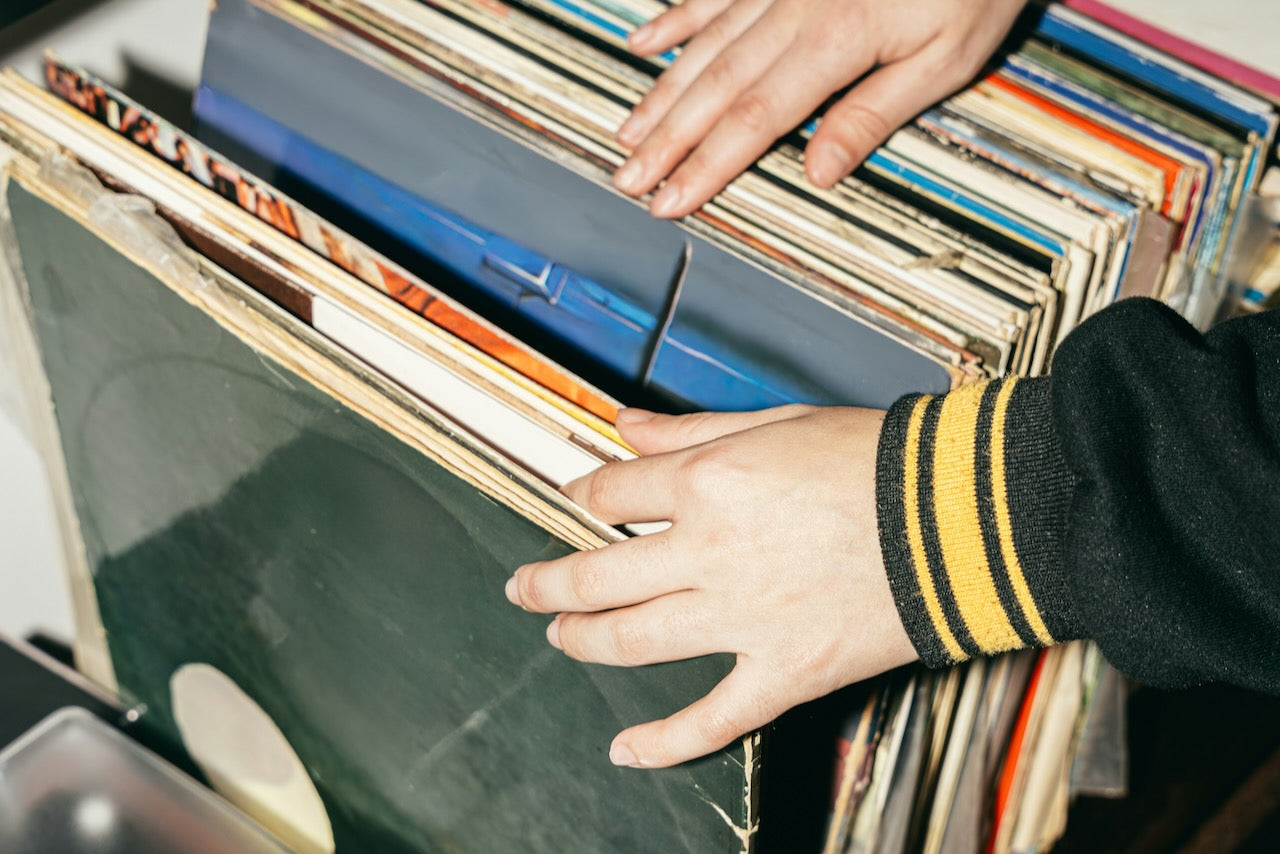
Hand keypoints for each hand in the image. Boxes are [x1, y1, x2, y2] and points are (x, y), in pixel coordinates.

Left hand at [505, 405, 918, 767]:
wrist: (965, 518)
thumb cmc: (879, 461)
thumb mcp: (776, 422)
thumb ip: (688, 430)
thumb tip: (624, 424)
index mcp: (707, 483)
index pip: (612, 493)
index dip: (584, 495)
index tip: (577, 499)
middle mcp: (710, 553)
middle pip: (598, 575)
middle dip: (549, 583)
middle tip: (526, 587)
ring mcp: (744, 620)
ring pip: (632, 641)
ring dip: (582, 640)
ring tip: (559, 636)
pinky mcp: (785, 672)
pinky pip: (711, 720)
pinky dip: (663, 742)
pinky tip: (625, 748)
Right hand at [613, 0, 1027, 217]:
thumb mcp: (947, 57)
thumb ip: (875, 112)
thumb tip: (817, 172)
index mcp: (835, 40)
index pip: (755, 118)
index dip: (707, 165)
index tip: (670, 200)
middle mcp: (794, 7)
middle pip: (717, 85)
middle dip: (669, 139)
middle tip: (629, 179)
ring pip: (707, 43)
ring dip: (664, 92)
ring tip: (629, 133)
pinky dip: (679, 17)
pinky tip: (645, 41)